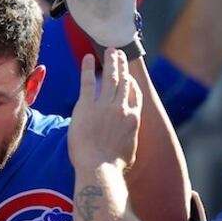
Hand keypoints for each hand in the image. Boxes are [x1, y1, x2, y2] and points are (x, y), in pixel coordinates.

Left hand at [68, 49, 141, 170]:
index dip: (132, 82)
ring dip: (111, 62)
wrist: (98, 169)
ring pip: (111, 77)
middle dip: (122, 65)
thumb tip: (126, 141)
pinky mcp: (86, 106)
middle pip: (124, 81)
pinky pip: (88, 82)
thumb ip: (128, 139)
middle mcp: (122, 108)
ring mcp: (105, 106)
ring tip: (110, 51)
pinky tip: (87, 58)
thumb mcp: (129, 152)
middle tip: (119, 54)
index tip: (129, 75)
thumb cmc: (113, 167)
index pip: (135, 95)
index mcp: (133, 119)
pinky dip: (88, 68)